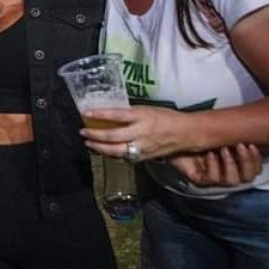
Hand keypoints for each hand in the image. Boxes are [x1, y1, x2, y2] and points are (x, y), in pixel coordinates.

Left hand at [79, 105, 195, 160]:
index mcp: (142, 117)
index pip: (117, 115)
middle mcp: (142, 132)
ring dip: (100, 148)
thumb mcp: (147, 109)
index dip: (100, 114)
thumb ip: (129, 113)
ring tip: (89, 144)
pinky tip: (103, 152)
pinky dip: (111, 156)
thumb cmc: (166, 117)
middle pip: (113, 136)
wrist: (186, 133)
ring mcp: (143, 147)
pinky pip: (124, 158)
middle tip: (83, 132)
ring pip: (116, 151)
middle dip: (95, 136)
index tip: (86, 113)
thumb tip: (109, 114)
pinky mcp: (144, 157)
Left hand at [167, 143, 262, 186]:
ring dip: (230, 164)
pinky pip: (212, 179)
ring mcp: (213, 178)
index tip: (250, 145)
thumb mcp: (222, 135)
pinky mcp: (199, 179)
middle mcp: (225, 173)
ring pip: (232, 181)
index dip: (256, 160)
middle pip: (247, 178)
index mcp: (235, 164)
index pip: (254, 171)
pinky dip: (213, 166)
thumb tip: (252, 133)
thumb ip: (237, 137)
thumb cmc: (198, 134)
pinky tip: (209, 155)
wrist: (175, 135)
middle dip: (246, 162)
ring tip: (222, 149)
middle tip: (239, 146)